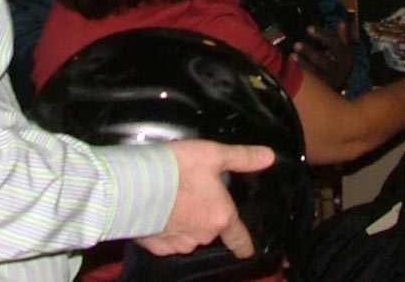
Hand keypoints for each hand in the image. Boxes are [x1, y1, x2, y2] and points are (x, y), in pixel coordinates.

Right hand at [135, 140, 273, 258]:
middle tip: (193, 195)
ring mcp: (179, 244)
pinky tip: (157, 212)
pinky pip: (166, 240)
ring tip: (173, 200)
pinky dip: (165, 229)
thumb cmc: (178, 168)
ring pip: (188, 236)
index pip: (239, 240)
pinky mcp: (156, 247)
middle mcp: (203, 236)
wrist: (135, 185)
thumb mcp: (213, 155)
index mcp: (221, 217)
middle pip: (210, 231)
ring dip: (185, 223)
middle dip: (204, 217)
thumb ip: (242, 158)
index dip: (244, 244)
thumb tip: (269, 157)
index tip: (247, 249)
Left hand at [292, 22, 352, 92]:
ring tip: (292, 55)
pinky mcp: (322, 91)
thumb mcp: (344, 51)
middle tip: (296, 44)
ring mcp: (330, 83)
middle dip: (309, 52)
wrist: (340, 93)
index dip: (322, 35)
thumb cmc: (338, 65)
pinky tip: (292, 67)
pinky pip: (310, 83)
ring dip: (302, 63)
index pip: (335, 45)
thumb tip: (342, 22)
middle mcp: (340, 72)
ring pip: (315, 73)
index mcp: (346, 58)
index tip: (308, 28)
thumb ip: (343, 37)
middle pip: (323, 61)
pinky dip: (301, 73)